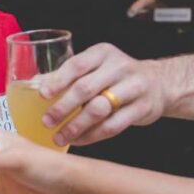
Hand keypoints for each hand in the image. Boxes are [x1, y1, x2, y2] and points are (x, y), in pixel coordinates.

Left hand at [36, 43, 165, 145]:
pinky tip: (79, 140)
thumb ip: (68, 74)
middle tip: (47, 121)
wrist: (159, 83)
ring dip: (76, 126)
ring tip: (60, 137)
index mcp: (102, 53)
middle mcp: (119, 67)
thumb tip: (34, 84)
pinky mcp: (142, 108)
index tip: (43, 94)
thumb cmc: (116, 76)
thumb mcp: (95, 66)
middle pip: (86, 89)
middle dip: (63, 108)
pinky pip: (113, 126)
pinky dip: (93, 136)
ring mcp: (134, 87)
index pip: (77, 65)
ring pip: (99, 109)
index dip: (58, 80)